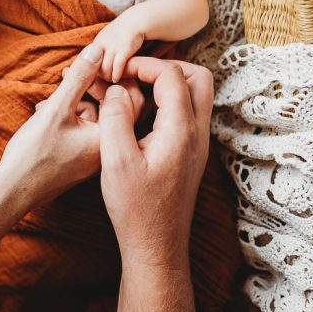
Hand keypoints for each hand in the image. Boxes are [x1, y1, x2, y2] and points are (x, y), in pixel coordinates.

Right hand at [0, 43, 107, 207]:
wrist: (14, 194)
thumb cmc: (35, 157)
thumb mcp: (58, 110)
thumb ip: (81, 77)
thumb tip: (98, 48)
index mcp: (116, 138)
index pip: (133, 96)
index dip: (115, 74)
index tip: (92, 64)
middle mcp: (114, 149)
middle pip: (116, 105)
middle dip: (93, 86)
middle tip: (67, 78)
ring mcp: (101, 155)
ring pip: (99, 115)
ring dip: (77, 101)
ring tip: (49, 102)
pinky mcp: (86, 159)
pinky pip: (88, 128)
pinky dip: (72, 117)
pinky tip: (48, 114)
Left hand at [92, 10, 146, 82]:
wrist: (135, 21)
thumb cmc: (120, 34)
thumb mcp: (104, 41)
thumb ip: (98, 53)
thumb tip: (91, 67)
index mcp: (95, 44)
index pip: (86, 63)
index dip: (88, 73)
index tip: (92, 80)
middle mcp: (101, 45)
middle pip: (94, 68)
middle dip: (98, 78)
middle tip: (102, 84)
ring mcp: (113, 46)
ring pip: (105, 68)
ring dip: (107, 78)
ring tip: (110, 82)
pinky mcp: (124, 49)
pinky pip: (117, 65)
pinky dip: (116, 74)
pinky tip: (117, 79)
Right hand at [97, 56, 212, 265]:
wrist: (156, 246)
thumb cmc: (136, 208)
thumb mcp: (115, 160)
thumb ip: (115, 117)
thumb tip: (115, 89)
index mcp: (181, 130)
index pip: (171, 74)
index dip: (143, 65)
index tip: (117, 72)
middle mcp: (197, 133)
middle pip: (197, 77)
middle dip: (164, 67)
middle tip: (133, 76)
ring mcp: (198, 144)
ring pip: (196, 94)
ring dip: (168, 84)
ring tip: (134, 92)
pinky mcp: (191, 154)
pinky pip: (188, 113)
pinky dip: (168, 102)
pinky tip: (140, 116)